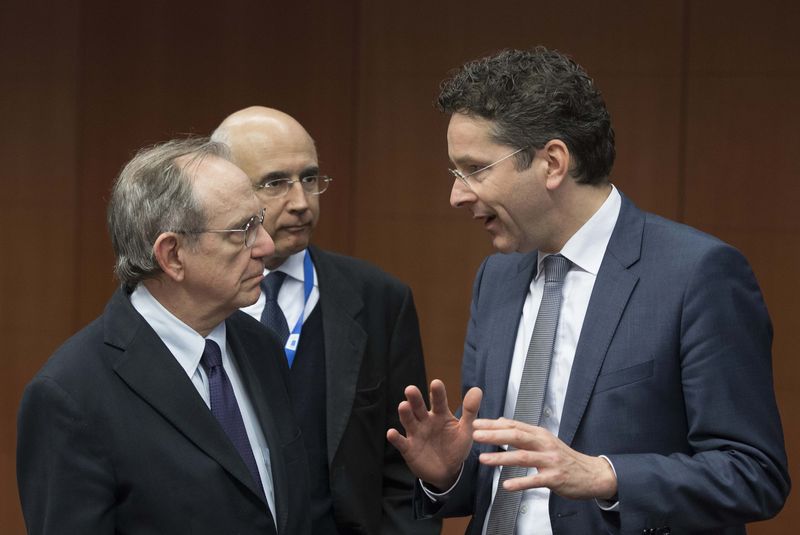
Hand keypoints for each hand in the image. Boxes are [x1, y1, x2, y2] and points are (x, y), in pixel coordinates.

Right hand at [387, 379, 481, 489]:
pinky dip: (395, 438)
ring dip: (405, 413)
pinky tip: (391, 433)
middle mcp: (426, 420)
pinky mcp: (409, 448)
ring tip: (403, 406)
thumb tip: (477, 389)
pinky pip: (401, 442)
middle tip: (411, 389)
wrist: (448, 471)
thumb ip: (470, 411)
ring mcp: (416, 433)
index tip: (436, 383)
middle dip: (415, 399)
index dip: (437, 392)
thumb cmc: (456, 447)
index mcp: (440, 414)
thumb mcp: (466, 430)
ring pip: (408, 421)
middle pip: (419, 407)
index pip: (438, 401)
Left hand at [472, 418, 616, 499]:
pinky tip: (506, 485)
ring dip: (501, 458)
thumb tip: (501, 421)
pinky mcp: (555, 478)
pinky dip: (520, 482)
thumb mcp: (544, 440)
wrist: (591, 474)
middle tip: (475, 435)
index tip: (477, 423)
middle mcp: (545, 444)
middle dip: (494, 435)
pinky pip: (534, 480)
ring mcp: (550, 461)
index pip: (514, 426)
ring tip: (483, 459)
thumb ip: (523, 431)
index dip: (494, 424)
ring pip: (523, 457)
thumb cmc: (564, 457)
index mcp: (540, 434)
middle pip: (516, 436)